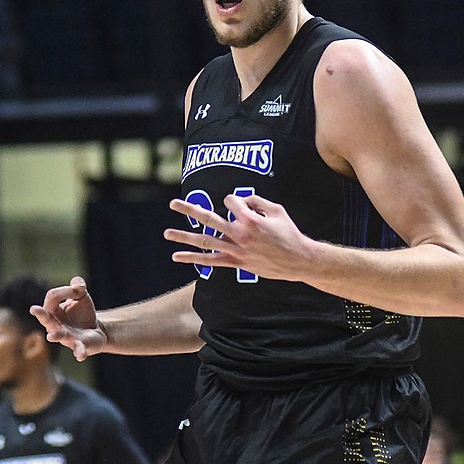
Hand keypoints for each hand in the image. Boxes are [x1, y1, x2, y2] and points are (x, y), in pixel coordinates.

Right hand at [29, 277, 107, 361]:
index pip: (52, 298)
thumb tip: (78, 285)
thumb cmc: (82, 312)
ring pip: (60, 336)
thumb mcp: (81, 295)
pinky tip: (81, 356)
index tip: (79, 289)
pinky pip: (78, 350)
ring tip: (51, 336)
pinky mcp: (80, 345)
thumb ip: (78, 285)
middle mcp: (55, 325)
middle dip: (41, 315)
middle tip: (34, 309)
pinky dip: (79, 352)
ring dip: (56, 336)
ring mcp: (66, 337)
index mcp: (52, 311)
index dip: (65, 291)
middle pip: (46, 319)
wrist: (95, 329)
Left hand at [164, 193, 306, 280]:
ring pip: (205, 241)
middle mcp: (239, 234)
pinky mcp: (236, 263)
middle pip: (208, 218)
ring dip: (184, 237)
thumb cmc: (289, 233)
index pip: (230, 202)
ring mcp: (236, 250)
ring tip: (166, 233)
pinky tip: (177, 256)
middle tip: (173, 204)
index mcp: (250, 219)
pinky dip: (193, 259)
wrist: (297, 260)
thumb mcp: (277, 210)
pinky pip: (211, 261)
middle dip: (189, 209)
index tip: (241, 205)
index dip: (234, 201)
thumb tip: (241, 201)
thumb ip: (256, 201)